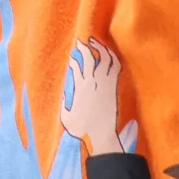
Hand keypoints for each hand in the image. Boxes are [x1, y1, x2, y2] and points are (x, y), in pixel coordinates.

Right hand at [59, 36, 122, 152]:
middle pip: (90, 57)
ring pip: (106, 58)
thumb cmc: (81, 129)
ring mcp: (105, 84)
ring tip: (96, 43)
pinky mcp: (114, 87)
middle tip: (81, 42)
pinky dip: (112, 57)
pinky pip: (115, 66)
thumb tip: (65, 91)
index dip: (75, 57)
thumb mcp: (65, 116)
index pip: (78, 64)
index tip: (73, 54)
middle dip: (84, 46)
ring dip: (101, 47)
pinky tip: (108, 54)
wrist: (101, 136)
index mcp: (80, 87)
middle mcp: (93, 82)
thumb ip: (63, 102)